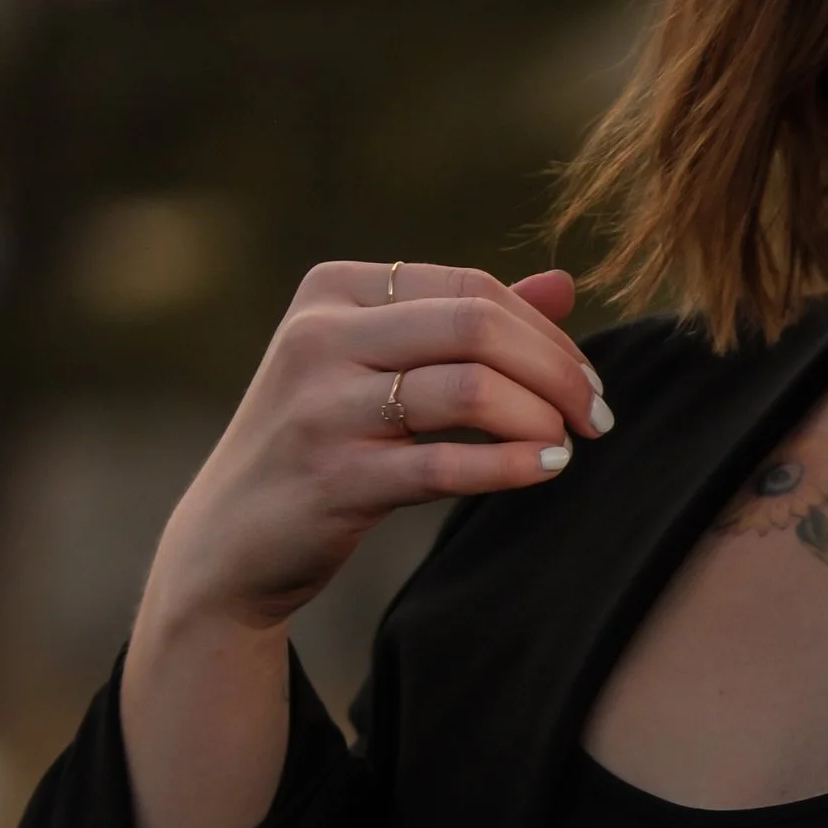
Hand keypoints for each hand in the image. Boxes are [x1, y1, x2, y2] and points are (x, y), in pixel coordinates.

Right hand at [122, 258, 606, 827]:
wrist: (230, 543)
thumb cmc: (320, 445)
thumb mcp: (376, 364)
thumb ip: (464, 320)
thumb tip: (564, 284)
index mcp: (333, 291)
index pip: (469, 287)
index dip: (544, 329)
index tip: (586, 377)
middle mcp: (319, 336)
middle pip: (476, 325)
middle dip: (556, 368)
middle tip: (597, 413)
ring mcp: (321, 408)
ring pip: (469, 388)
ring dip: (540, 416)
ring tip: (568, 442)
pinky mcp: (333, 478)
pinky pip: (446, 463)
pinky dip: (511, 464)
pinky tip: (545, 469)